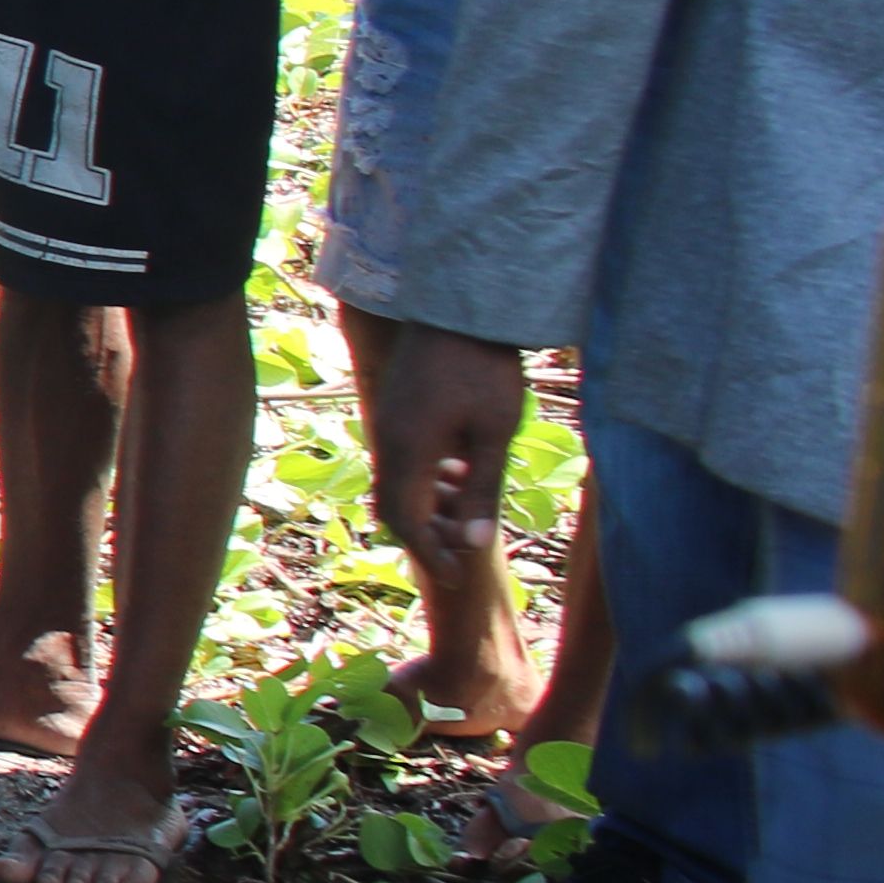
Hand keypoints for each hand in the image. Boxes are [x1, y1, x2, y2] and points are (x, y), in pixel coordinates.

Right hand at [361, 320, 531, 570]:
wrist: (462, 306)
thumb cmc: (485, 368)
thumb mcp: (494, 433)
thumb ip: (482, 490)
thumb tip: (476, 545)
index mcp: (409, 450)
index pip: (407, 519)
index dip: (430, 553)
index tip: (457, 576)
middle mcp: (388, 440)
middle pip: (393, 505)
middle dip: (424, 535)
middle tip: (461, 553)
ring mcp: (388, 422)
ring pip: (396, 482)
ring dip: (427, 506)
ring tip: (467, 513)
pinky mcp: (397, 408)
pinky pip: (401, 458)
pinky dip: (426, 480)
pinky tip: (458, 473)